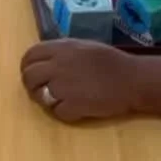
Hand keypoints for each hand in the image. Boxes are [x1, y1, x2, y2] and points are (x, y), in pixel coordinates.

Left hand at [20, 40, 137, 121]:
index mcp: (61, 48)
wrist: (133, 80)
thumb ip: (62, 52)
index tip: (33, 74)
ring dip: (46, 100)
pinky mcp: (72, 106)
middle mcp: (58, 65)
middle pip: (28, 76)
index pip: (29, 56)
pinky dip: (65, 113)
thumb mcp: (83, 47)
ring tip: (61, 100)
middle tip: (43, 91)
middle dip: (32, 85)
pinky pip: (57, 112)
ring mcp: (63, 86)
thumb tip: (45, 60)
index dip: (27, 66)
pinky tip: (76, 108)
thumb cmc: (112, 62)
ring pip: (39, 96)